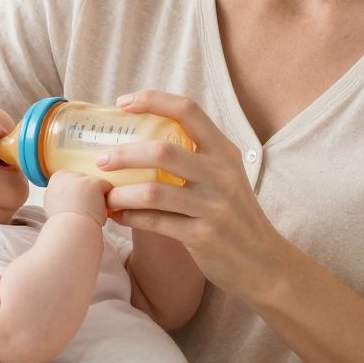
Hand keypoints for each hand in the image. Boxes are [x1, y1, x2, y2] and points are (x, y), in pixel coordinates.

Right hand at [44, 171, 109, 226]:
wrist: (69, 230)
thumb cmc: (63, 224)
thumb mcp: (54, 205)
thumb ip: (62, 195)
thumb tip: (71, 195)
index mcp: (57, 179)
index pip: (74, 181)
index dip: (77, 194)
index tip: (74, 207)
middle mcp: (68, 174)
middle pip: (86, 181)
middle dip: (88, 194)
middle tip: (83, 211)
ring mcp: (82, 177)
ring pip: (97, 185)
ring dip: (97, 197)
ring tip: (89, 212)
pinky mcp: (94, 182)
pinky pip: (107, 188)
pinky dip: (106, 199)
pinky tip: (98, 210)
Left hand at [99, 91, 300, 302]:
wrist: (262, 262)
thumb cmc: (235, 215)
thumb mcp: (226, 176)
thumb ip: (196, 156)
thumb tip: (145, 140)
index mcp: (224, 152)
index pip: (188, 110)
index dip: (152, 100)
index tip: (122, 104)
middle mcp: (221, 174)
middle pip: (162, 152)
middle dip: (124, 154)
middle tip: (101, 160)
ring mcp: (213, 206)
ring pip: (153, 191)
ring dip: (121, 193)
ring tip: (104, 196)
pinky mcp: (203, 236)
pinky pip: (156, 222)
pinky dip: (130, 218)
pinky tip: (116, 216)